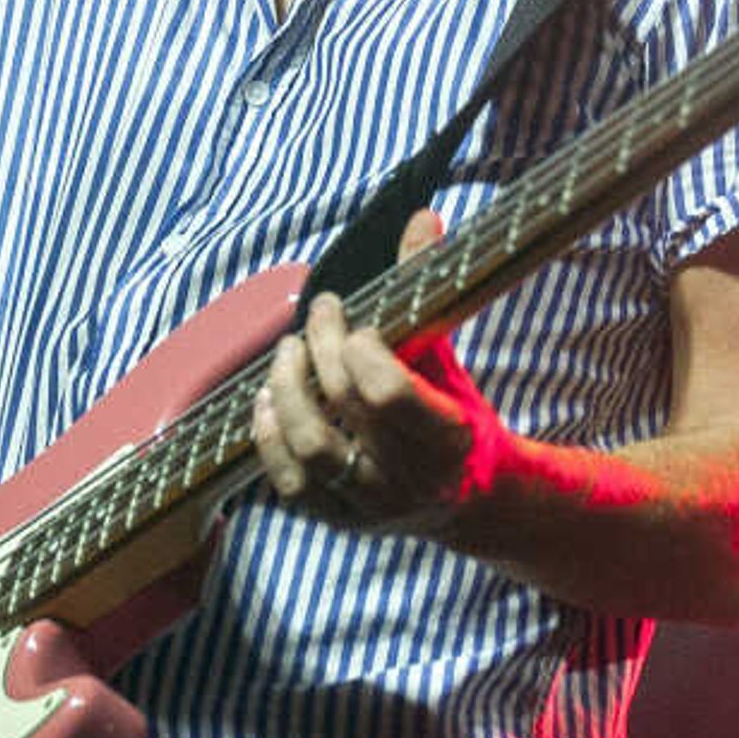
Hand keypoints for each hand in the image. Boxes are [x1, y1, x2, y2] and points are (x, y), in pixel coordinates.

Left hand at [252, 210, 509, 534]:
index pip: (386, 393)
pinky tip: (267, 400)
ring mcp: (369, 506)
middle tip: (319, 315)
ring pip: (309, 450)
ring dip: (288, 392)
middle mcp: (406, 478)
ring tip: (287, 354)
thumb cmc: (458, 417)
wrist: (471, 501)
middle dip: (321, 351)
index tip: (358, 323)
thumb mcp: (451, 358)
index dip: (359, 350)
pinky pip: (289, 484)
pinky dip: (269, 438)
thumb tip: (421, 217)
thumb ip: (429, 292)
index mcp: (445, 436)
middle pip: (341, 410)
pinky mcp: (338, 520)